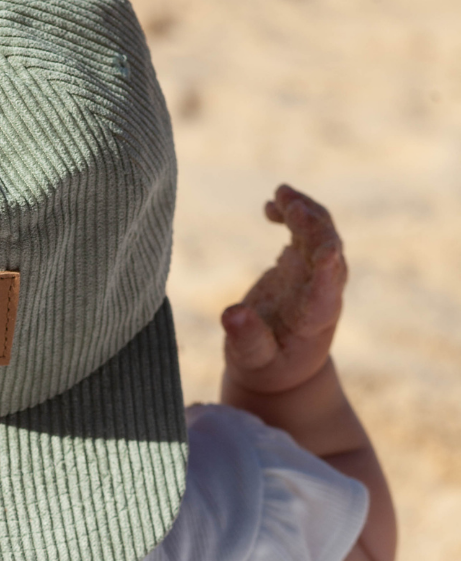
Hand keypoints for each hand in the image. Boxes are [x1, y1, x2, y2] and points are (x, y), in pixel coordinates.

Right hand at [221, 185, 346, 395]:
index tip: (326, 250)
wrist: (280, 364)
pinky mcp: (303, 263)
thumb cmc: (265, 366)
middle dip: (314, 227)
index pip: (327, 291)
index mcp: (314, 319)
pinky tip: (270, 205)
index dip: (328, 270)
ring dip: (305, 211)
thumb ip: (245, 339)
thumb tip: (231, 313)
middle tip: (291, 206)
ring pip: (322, 234)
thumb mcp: (252, 361)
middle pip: (329, 252)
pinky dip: (292, 214)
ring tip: (280, 193)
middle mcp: (322, 291)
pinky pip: (307, 231)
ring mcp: (316, 274)